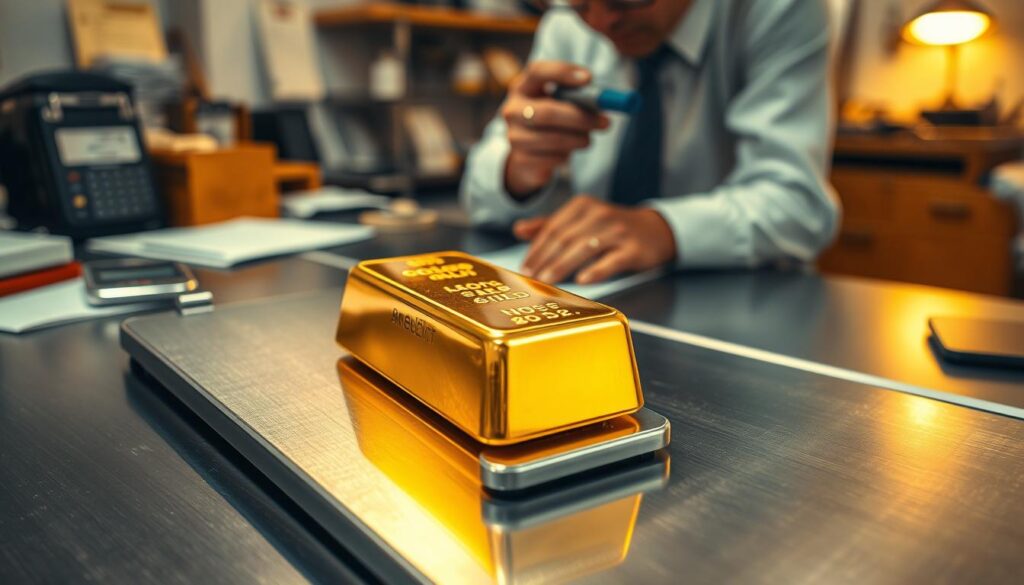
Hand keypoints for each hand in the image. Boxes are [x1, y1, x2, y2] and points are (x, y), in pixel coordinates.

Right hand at [501, 61, 609, 197]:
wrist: (527, 155)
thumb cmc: (551, 120)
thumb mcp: (560, 103)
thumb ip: (579, 97)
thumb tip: (607, 100)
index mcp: (523, 87)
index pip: (537, 71)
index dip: (562, 72)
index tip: (589, 78)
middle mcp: (513, 110)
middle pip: (548, 112)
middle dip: (581, 118)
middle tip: (605, 122)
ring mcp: (514, 136)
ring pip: (554, 139)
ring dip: (579, 139)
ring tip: (587, 139)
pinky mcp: (521, 160)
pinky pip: (553, 159)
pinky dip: (567, 155)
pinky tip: (567, 151)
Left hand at [513, 195, 676, 283]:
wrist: (655, 231)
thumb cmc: (612, 228)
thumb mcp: (581, 220)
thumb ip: (550, 224)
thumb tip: (518, 230)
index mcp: (582, 206)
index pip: (553, 228)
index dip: (536, 248)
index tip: (523, 267)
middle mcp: (599, 215)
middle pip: (565, 238)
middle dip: (544, 259)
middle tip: (530, 277)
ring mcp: (617, 231)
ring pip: (584, 249)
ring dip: (563, 265)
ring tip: (547, 281)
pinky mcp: (633, 249)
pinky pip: (612, 260)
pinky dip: (596, 270)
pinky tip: (582, 280)